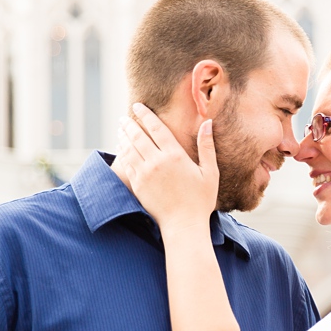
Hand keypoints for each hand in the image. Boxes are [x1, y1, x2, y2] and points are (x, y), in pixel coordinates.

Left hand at [120, 104, 217, 232]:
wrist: (183, 225)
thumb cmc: (201, 200)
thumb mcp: (210, 172)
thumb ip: (207, 146)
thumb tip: (207, 123)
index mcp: (175, 156)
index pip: (156, 128)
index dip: (145, 115)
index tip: (138, 106)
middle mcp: (157, 162)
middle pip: (138, 136)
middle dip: (130, 123)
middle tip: (124, 116)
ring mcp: (144, 174)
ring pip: (129, 148)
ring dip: (123, 136)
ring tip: (120, 128)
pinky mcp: (137, 185)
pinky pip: (127, 163)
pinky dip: (122, 152)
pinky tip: (121, 147)